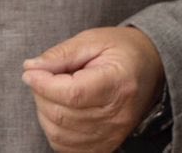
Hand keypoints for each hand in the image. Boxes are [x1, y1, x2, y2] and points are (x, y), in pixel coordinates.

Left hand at [21, 26, 165, 152]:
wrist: (150, 68)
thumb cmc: (122, 50)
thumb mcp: (93, 40)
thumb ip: (61, 54)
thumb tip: (31, 68)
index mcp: (118, 82)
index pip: (72, 93)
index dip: (43, 84)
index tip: (31, 72)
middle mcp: (117, 114)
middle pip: (63, 115)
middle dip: (41, 94)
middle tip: (43, 76)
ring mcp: (113, 134)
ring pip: (60, 134)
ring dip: (45, 112)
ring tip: (53, 91)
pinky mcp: (106, 145)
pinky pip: (67, 147)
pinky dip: (54, 130)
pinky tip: (59, 109)